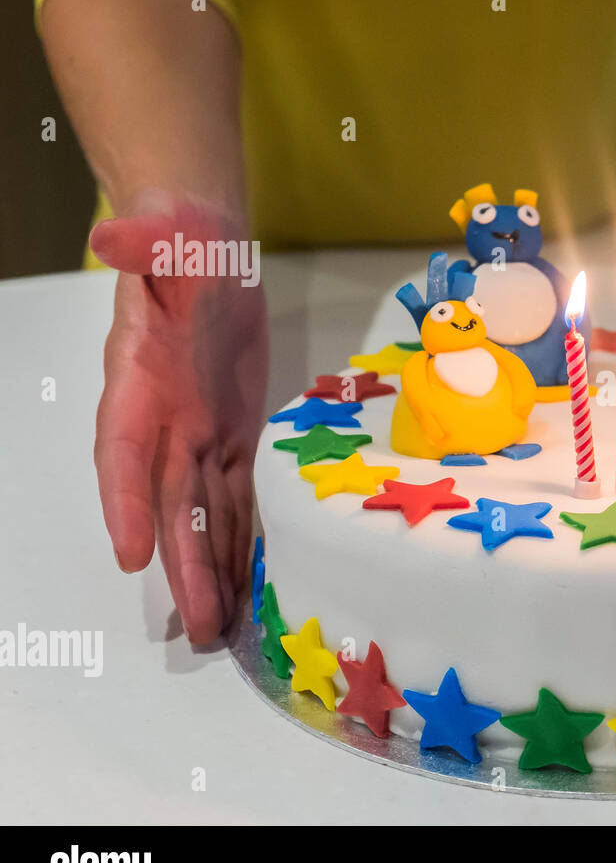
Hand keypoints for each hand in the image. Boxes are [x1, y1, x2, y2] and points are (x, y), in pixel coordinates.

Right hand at [91, 194, 267, 641]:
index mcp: (137, 383)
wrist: (204, 253)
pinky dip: (243, 539)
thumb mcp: (167, 233)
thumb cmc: (179, 242)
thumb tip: (117, 235)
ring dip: (212, 570)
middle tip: (197, 627)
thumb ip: (147, 241)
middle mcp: (163, 421)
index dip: (124, 500)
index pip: (124, 451)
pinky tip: (251, 582)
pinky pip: (237, 496)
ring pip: (204, 514)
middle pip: (170, 504)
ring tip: (221, 629)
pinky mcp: (233, 435)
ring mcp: (198, 434)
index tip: (130, 551)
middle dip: (182, 564)